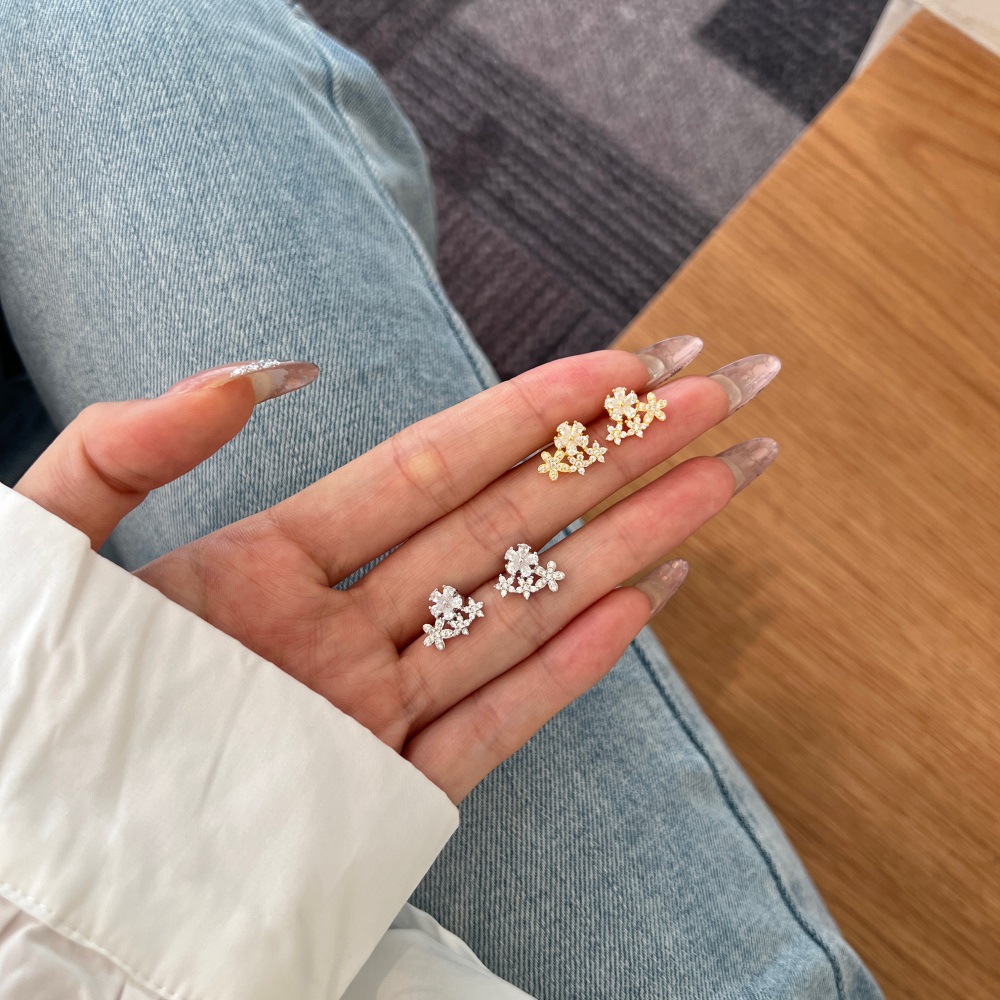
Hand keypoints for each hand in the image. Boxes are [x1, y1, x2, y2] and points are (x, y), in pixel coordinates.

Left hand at [16, 345, 778, 801]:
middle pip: (506, 526)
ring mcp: (371, 713)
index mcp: (265, 564)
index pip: (433, 467)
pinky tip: (646, 601)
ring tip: (717, 485)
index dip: (534, 410)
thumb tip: (255, 372)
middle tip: (719, 397)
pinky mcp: (381, 797)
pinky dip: (576, 667)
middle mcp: (340, 629)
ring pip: (524, 612)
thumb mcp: (46, 549)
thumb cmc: (20, 705)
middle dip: (619, 458)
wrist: (20, 870)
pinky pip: (497, 722)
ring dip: (627, 546)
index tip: (625, 362)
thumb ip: (130, 448)